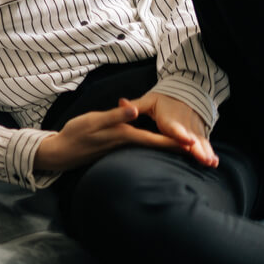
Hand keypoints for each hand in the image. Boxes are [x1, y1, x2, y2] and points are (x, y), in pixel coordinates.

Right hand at [34, 99, 188, 172]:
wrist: (61, 152)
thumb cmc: (75, 134)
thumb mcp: (93, 121)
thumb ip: (115, 116)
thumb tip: (135, 111)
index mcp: (124, 136)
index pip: (155, 139)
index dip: (174, 141)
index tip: (193, 144)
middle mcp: (127, 145)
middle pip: (157, 147)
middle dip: (178, 149)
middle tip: (202, 152)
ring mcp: (123, 150)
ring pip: (152, 151)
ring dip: (170, 151)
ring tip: (190, 152)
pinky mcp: (118, 151)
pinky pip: (142, 152)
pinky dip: (156, 151)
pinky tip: (162, 150)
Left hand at [126, 91, 217, 167]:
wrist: (186, 91)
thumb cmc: (163, 99)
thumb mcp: (149, 100)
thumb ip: (135, 105)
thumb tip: (121, 102)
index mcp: (169, 119)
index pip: (175, 128)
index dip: (181, 134)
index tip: (187, 141)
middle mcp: (184, 125)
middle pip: (192, 139)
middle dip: (198, 149)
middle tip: (204, 160)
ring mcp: (193, 130)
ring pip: (201, 142)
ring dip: (206, 152)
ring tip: (210, 162)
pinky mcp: (199, 133)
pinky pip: (205, 143)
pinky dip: (210, 152)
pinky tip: (214, 162)